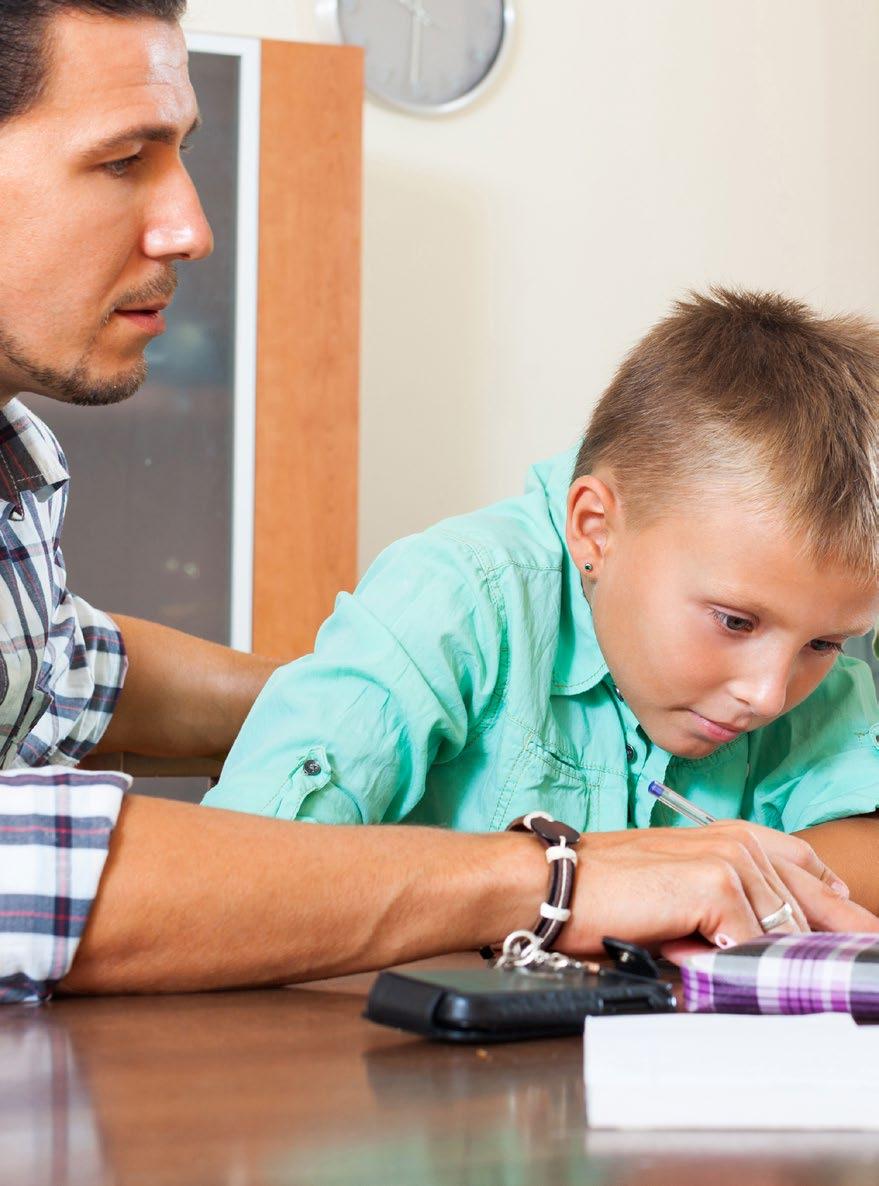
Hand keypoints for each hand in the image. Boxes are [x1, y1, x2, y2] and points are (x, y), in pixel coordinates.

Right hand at [558, 822, 878, 953]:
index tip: (858, 934)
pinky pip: (750, 942)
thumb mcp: (677, 888)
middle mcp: (738, 840)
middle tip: (851, 957)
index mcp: (731, 836)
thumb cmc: (603, 891)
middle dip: (834, 935)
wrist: (552, 883)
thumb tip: (767, 944)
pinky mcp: (715, 884)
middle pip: (814, 899)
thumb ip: (727, 905)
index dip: (836, 903)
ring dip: (772, 958)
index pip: (809, 867)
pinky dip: (735, 964)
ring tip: (748, 973)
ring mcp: (729, 858)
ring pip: (783, 928)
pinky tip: (711, 966)